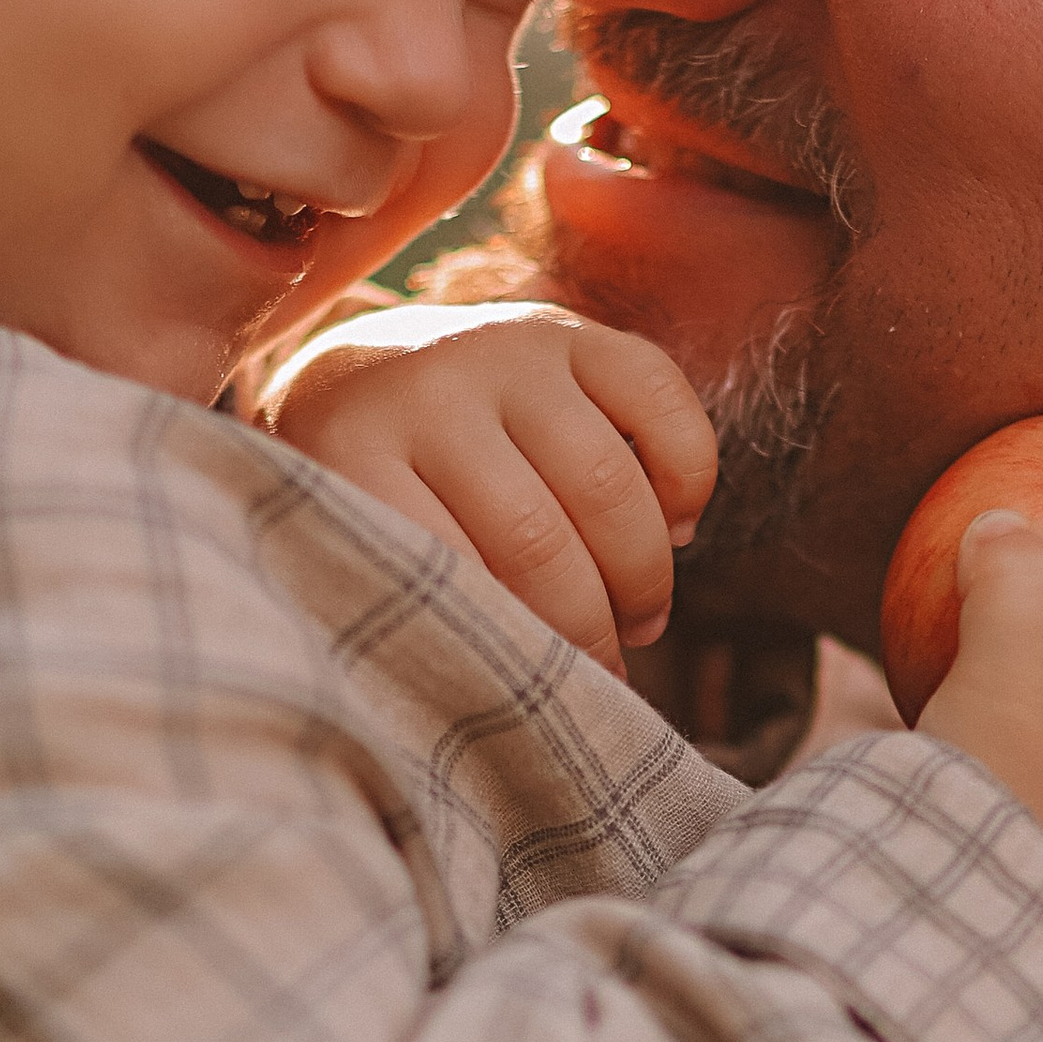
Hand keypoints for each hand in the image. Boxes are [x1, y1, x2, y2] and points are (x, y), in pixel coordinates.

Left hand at [270, 303, 719, 674]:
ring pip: (608, 483)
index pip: (454, 577)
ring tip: (640, 619)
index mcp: (354, 454)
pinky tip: (674, 526)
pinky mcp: (571, 331)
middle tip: (605, 668)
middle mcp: (429, 389)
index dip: (513, 652)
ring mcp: (504, 349)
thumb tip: (513, 710)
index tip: (544, 698)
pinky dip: (688, 477)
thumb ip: (414, 606)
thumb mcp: (361, 548)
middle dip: (589, 628)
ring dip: (643, 572)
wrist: (366, 377)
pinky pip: (663, 399)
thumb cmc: (372, 502)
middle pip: (538, 542)